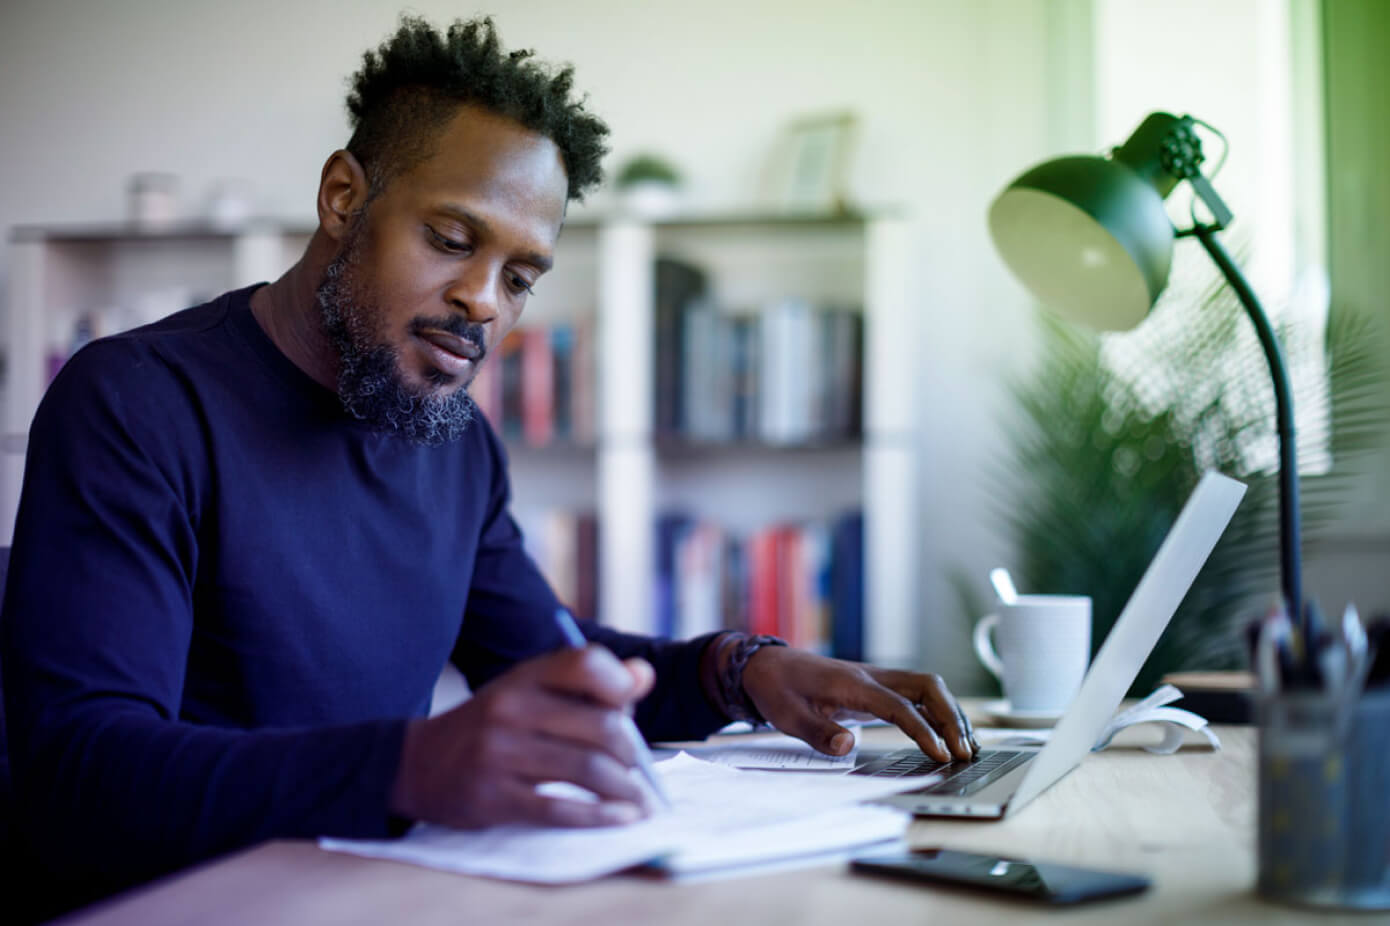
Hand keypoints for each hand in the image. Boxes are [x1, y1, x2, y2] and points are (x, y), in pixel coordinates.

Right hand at [390, 646, 655, 828]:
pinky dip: (599, 817)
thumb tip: (644, 676)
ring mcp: (499, 753)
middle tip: (639, 770)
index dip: (620, 685)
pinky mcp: (492, 797)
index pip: (586, 664)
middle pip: (600, 726)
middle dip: (631, 754)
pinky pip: (559, 810)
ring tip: (638, 801)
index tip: (631, 709)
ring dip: (625, 789)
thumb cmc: (493, 726)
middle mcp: (511, 708)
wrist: (418, 764)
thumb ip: (588, 685)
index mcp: (525, 676)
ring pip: (587, 769)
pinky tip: (620, 818)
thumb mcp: (530, 692)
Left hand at [740, 647, 977, 761]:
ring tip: (968, 747)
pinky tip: (949, 733)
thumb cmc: (777, 689)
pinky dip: (938, 710)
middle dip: (951, 717)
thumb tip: (848, 746)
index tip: (940, 754)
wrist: (767, 665)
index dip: (923, 729)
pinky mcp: (876, 686)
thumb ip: (817, 731)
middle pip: (926, 686)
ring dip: (951, 713)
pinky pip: (917, 693)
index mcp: (851, 683)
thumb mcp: (787, 715)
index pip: (899, 705)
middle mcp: (871, 676)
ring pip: (927, 687)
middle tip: (965, 752)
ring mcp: (876, 679)